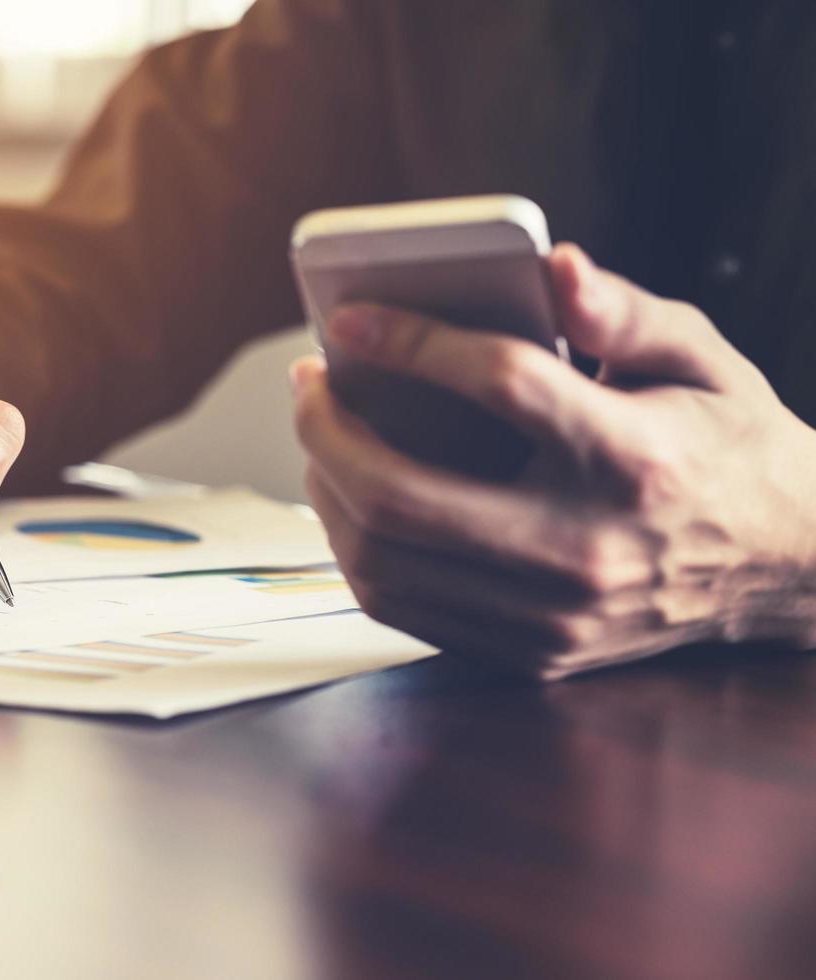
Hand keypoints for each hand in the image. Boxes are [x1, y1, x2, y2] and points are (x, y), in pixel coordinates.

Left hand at [291, 244, 815, 677]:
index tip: (349, 320)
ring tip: (321, 435)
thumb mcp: (702, 355)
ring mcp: (554, 617)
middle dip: (326, 432)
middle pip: (404, 497)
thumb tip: (554, 266)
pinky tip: (352, 495)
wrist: (786, 566)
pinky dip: (357, 547)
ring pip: (386, 564)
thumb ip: (623, 310)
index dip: (410, 342)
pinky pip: (404, 607)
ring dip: (327, 492)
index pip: (502, 385)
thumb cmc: (727, 444)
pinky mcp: (532, 654)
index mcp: (636, 457)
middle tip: (310, 383)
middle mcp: (589, 549)